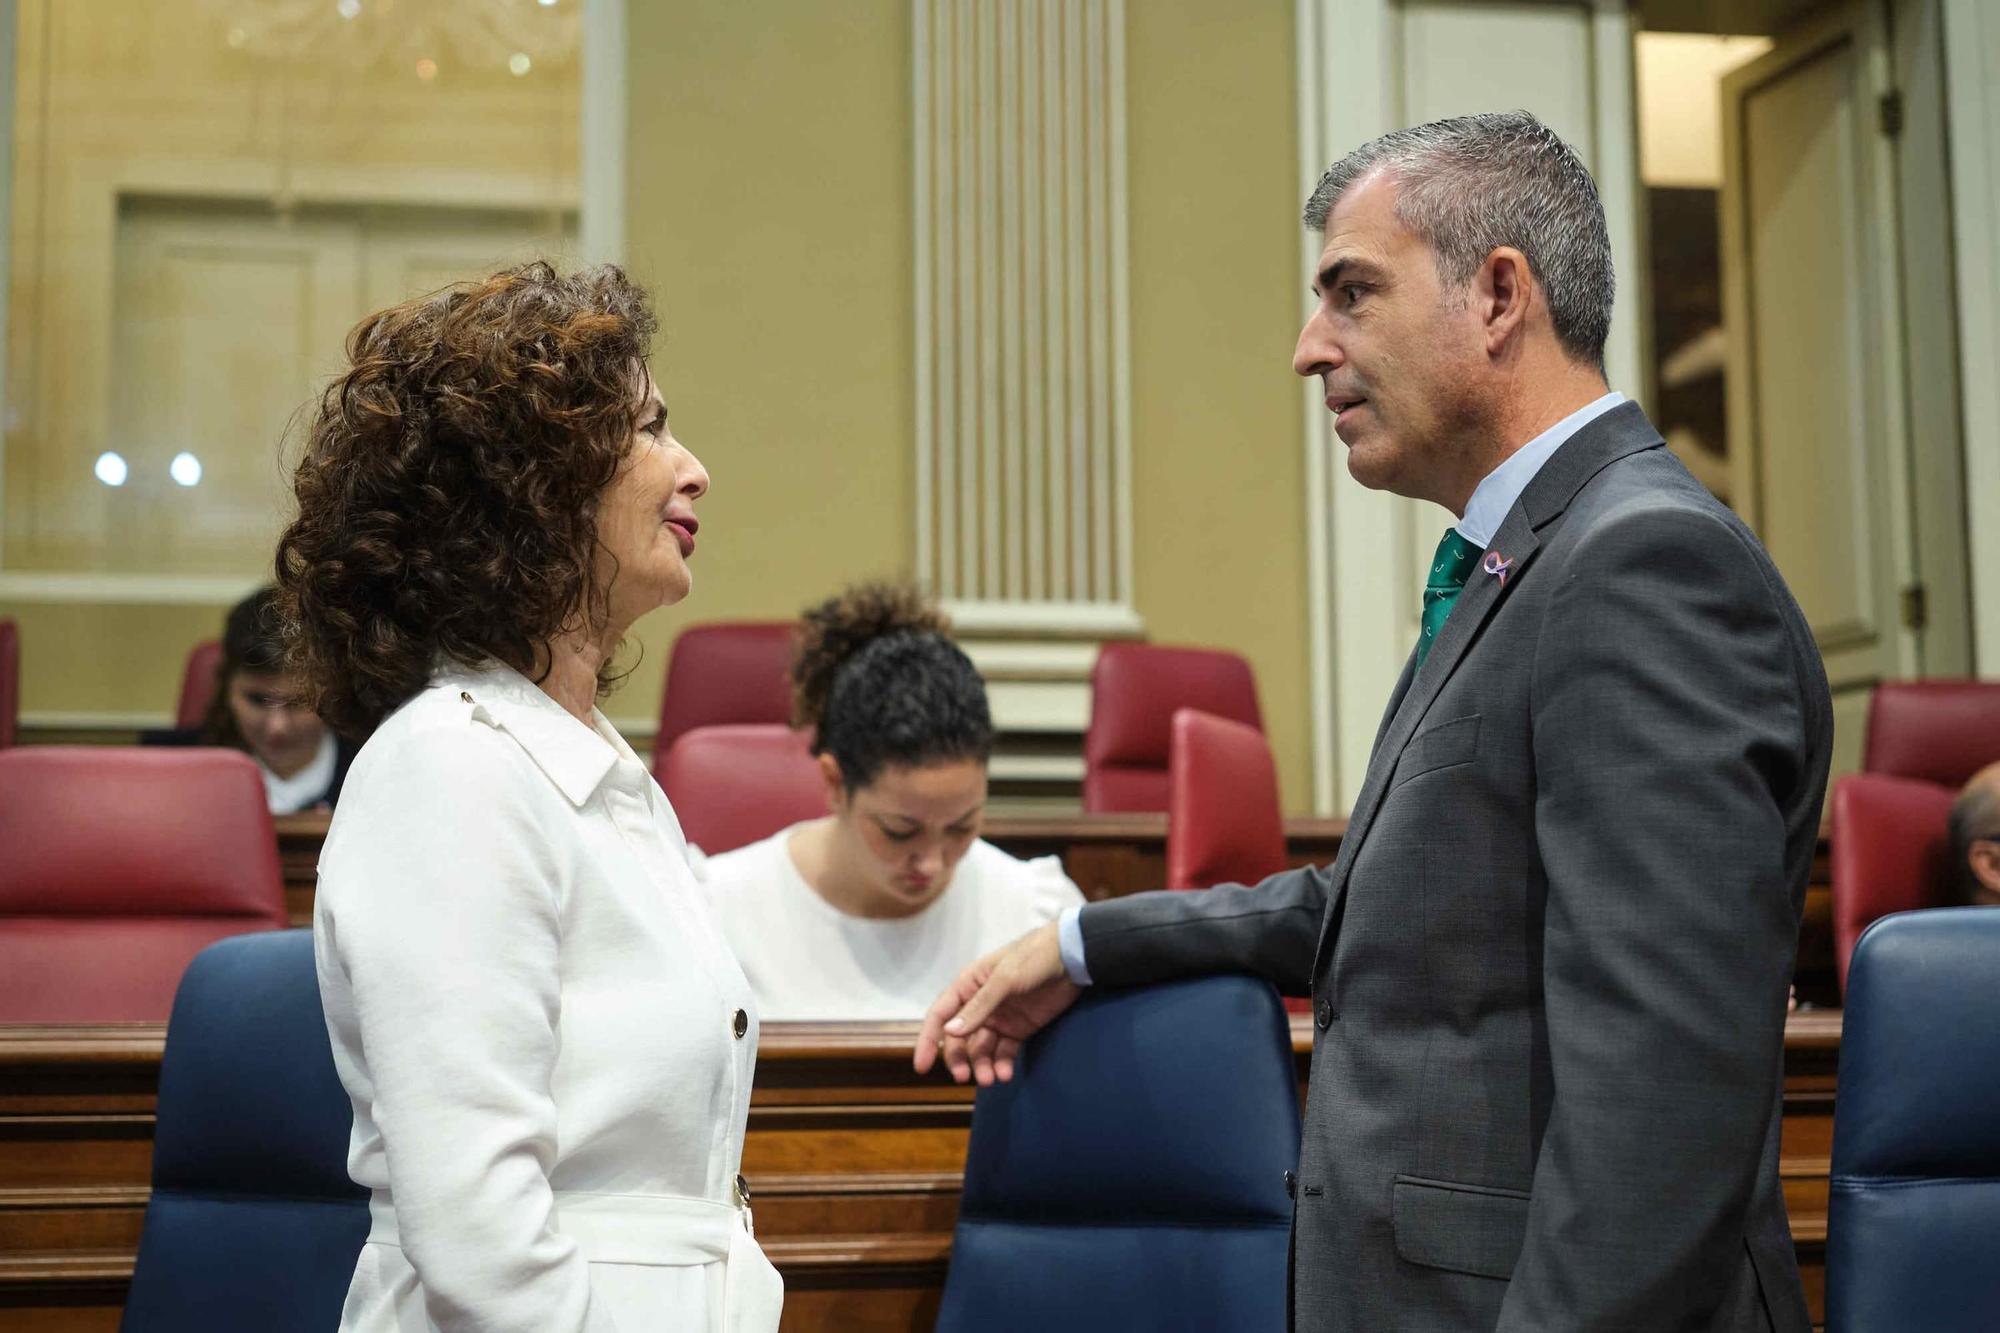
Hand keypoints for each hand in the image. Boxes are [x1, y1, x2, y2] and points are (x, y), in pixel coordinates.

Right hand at [914, 921, 1079, 1085]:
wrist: (1072, 958)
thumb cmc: (1033, 958)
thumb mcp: (1005, 979)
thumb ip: (979, 1007)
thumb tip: (950, 1032)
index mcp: (968, 986)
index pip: (940, 1016)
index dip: (928, 1041)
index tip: (922, 1067)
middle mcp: (979, 1004)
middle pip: (959, 1039)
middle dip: (959, 1059)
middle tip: (965, 1078)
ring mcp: (999, 1018)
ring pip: (981, 1049)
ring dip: (982, 1065)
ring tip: (991, 1079)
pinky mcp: (1019, 1029)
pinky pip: (1004, 1052)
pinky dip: (1002, 1064)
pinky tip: (1005, 1074)